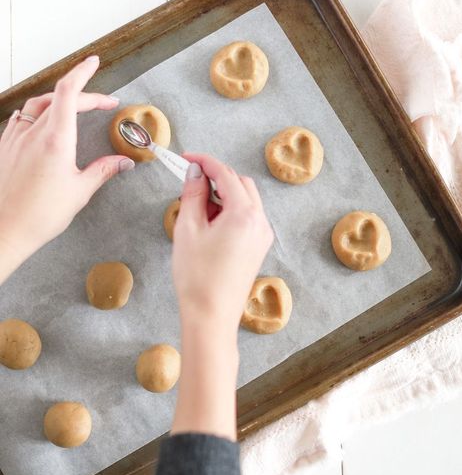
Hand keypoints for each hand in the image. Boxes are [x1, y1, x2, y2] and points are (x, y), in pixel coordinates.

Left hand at [0, 56, 133, 282]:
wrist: (5, 231)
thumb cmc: (39, 215)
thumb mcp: (79, 191)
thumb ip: (103, 170)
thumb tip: (124, 161)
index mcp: (55, 140)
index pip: (69, 92)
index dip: (82, 72)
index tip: (94, 62)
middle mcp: (32, 133)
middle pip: (58, 97)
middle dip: (84, 94)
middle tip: (103, 103)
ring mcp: (15, 138)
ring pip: (37, 104)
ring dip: (58, 100)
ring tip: (75, 108)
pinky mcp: (5, 148)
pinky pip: (21, 118)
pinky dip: (38, 113)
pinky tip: (44, 123)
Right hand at [173, 153, 273, 336]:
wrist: (211, 316)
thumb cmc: (197, 277)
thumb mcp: (188, 230)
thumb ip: (193, 195)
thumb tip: (195, 173)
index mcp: (244, 214)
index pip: (225, 174)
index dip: (204, 162)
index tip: (186, 158)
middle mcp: (260, 221)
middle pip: (240, 183)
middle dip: (216, 177)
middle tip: (190, 181)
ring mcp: (262, 235)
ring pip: (246, 199)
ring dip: (224, 194)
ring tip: (197, 207)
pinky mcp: (258, 247)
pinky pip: (248, 217)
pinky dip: (231, 210)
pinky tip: (210, 223)